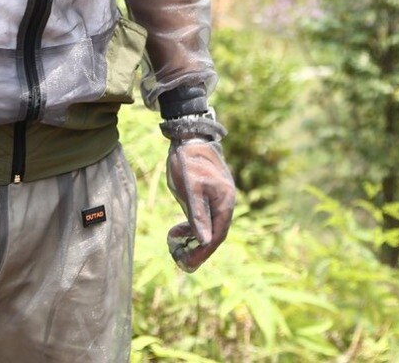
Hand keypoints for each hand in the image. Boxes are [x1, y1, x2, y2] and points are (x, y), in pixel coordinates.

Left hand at [165, 138, 235, 271]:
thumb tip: (205, 241)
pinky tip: (177, 231)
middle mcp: (224, 203)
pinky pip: (203, 217)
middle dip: (197, 249)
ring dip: (193, 238)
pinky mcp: (208, 194)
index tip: (187, 263)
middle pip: (214, 234)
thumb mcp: (190, 187)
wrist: (188, 135)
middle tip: (179, 259)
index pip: (217, 236)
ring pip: (208, 226)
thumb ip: (198, 214)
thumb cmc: (189, 159)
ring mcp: (216, 198)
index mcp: (224, 202)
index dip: (203, 252)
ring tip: (174, 244)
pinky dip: (191, 226)